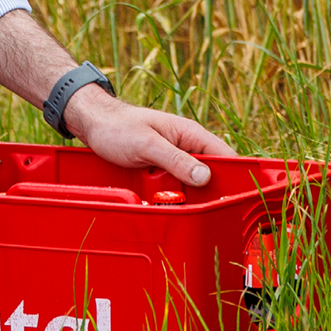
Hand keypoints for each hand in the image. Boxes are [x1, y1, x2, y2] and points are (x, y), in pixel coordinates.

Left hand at [63, 86, 235, 185]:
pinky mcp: (162, 168)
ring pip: (192, 183)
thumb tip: (205, 178)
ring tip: (172, 201)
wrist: (93, 124)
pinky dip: (170, 193)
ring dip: (185, 194)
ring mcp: (174, 158)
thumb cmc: (118, 127)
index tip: (237, 196)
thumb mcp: (148, 145)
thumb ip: (176, 160)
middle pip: (210, 174)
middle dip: (207, 191)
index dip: (235, 175)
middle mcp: (187, 146)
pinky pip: (174, 185)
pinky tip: (160, 198)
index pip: (224, 155)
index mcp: (191, 134)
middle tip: (197, 205)